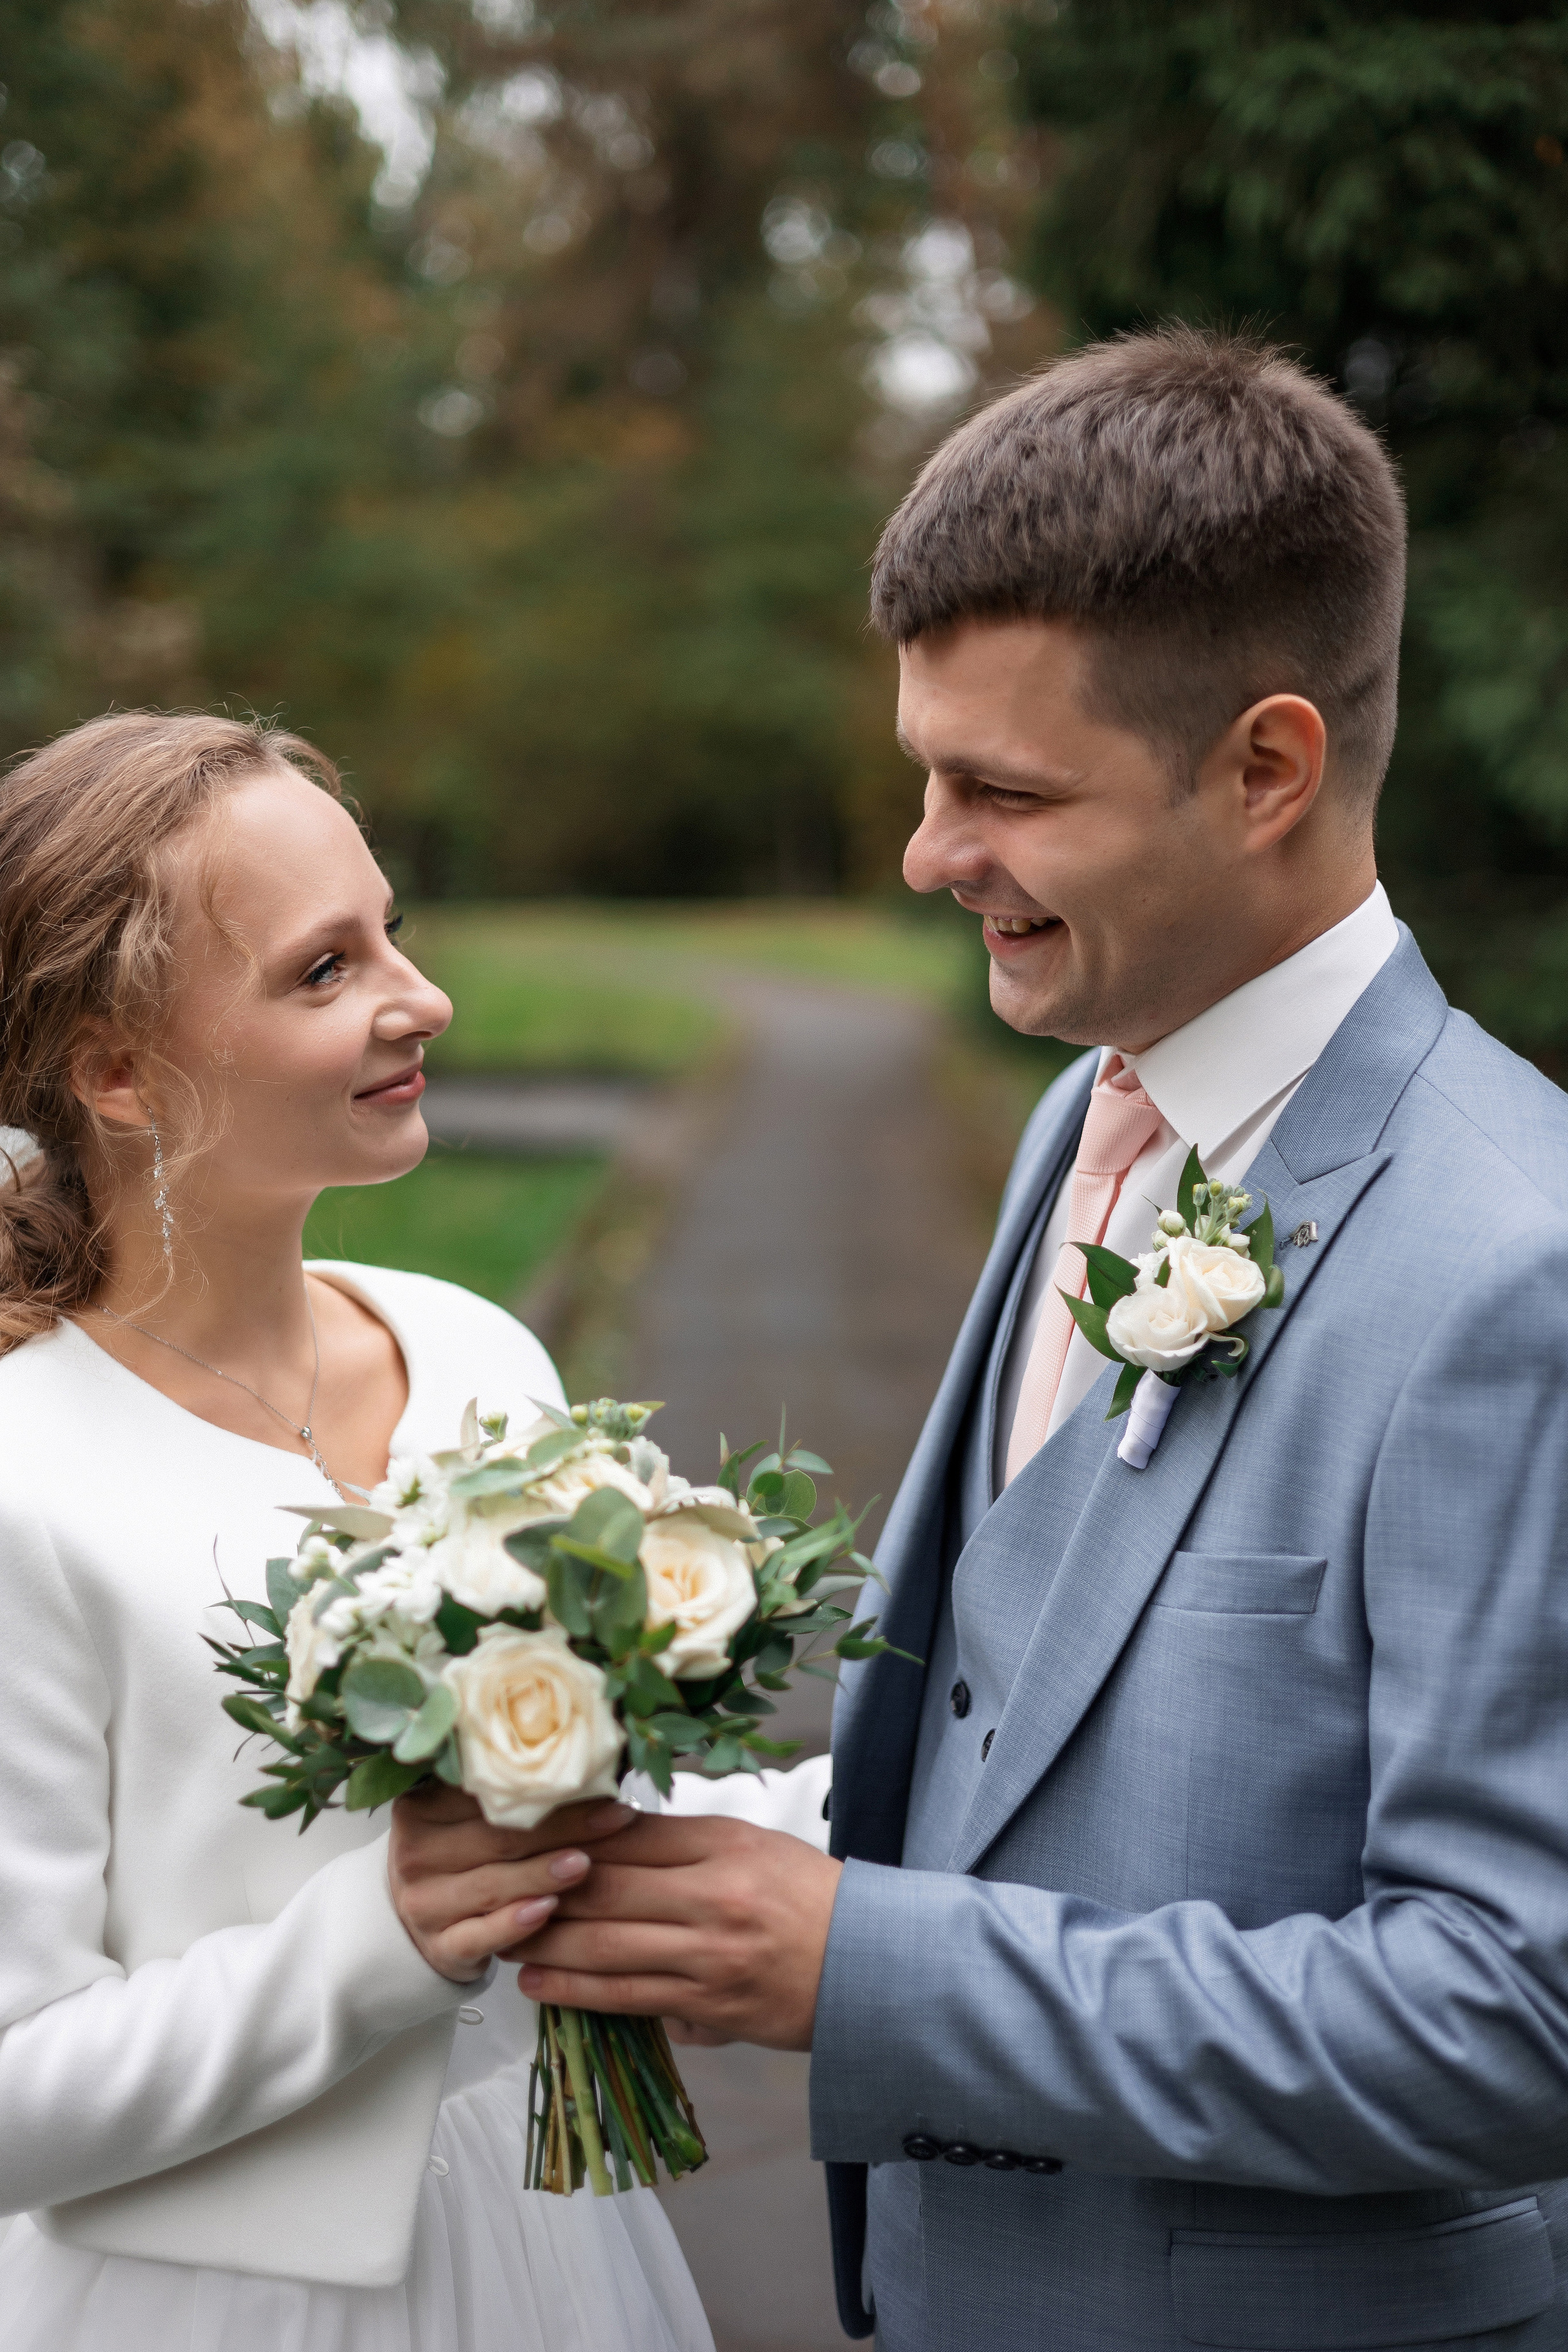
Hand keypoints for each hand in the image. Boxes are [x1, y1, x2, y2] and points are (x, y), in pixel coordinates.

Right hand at [389, 1786, 634, 1982]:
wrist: (416, 1924)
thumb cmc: (461, 1858)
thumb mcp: (470, 1820)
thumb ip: (511, 1795)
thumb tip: (589, 1769)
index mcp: (422, 1807)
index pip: (490, 1794)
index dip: (547, 1788)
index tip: (600, 1782)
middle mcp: (415, 1853)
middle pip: (497, 1839)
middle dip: (561, 1829)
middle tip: (612, 1820)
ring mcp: (423, 1904)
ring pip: (491, 1886)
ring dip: (542, 1875)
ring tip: (584, 1865)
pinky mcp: (439, 1947)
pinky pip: (479, 1937)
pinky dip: (513, 1925)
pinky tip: (545, 1911)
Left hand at [513, 1813, 842, 2049]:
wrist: (871, 1965)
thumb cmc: (808, 1899)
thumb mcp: (753, 1848)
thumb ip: (683, 1844)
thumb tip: (608, 1834)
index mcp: (726, 1844)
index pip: (631, 1835)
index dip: (571, 1837)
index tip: (526, 1838)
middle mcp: (714, 1896)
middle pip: (607, 1886)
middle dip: (545, 1888)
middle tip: (497, 1886)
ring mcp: (710, 1956)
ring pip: (606, 1945)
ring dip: (546, 1941)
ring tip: (502, 1937)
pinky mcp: (709, 2008)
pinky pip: (628, 1998)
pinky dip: (575, 1989)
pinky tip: (538, 1982)